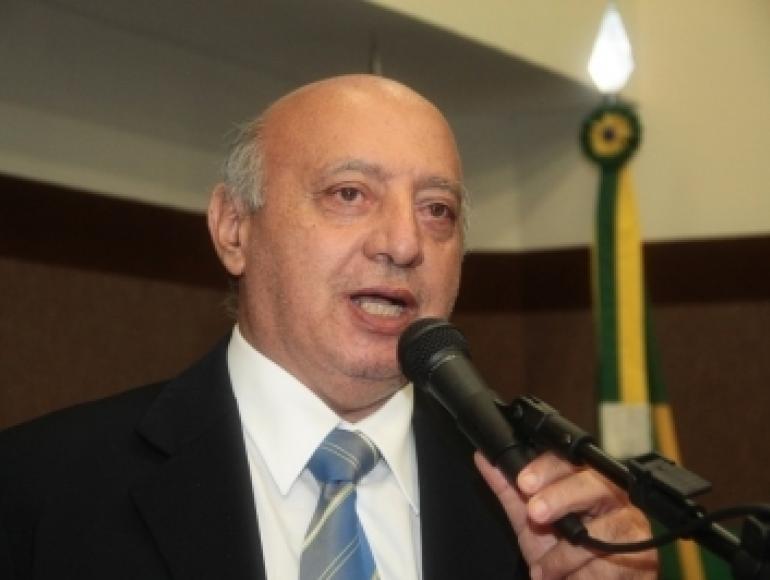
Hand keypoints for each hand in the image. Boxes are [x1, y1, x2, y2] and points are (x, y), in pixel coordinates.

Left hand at [475, 451, 657, 578]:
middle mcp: (614, 497)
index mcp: (587, 480)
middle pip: (594, 483)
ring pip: (601, 528)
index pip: (570, 460)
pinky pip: (609, 562)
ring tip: (545, 568)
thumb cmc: (563, 558)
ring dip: (564, 554)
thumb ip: (510, 491)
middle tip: (535, 514)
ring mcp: (632, 526)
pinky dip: (581, 575)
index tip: (523, 482)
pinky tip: (569, 579)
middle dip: (561, 496)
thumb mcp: (530, 523)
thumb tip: (484, 458)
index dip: (547, 467)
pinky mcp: (643, 558)